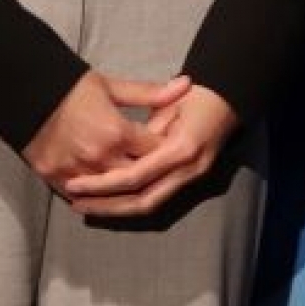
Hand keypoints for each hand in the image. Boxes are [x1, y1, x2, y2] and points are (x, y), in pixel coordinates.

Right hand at [21, 71, 188, 191]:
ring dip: (122, 191)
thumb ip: (151, 94)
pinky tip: (102, 195)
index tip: (172, 147)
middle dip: (148, 173)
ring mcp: (76, 171)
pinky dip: (93, 196)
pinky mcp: (54, 177)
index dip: (166, 150)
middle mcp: (99, 157)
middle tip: (157, 170)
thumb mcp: (114, 87)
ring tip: (133, 187)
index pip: (155, 152)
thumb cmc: (73, 88)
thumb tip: (187, 85)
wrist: (26, 94)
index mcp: (117, 133)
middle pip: (136, 177)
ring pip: (109, 194)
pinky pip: (80, 196)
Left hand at [60, 82, 239, 218]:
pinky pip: (157, 200)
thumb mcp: (167, 104)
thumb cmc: (196, 96)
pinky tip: (109, 204)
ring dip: (116, 210)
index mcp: (181, 148)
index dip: (104, 184)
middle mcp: (187, 169)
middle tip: (75, 202)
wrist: (229, 100)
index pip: (136, 176)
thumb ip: (144, 129)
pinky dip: (131, 204)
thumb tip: (113, 150)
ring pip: (149, 206)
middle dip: (106, 205)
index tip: (75, 183)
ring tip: (85, 207)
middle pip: (141, 200)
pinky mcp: (190, 182)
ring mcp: (192, 178)